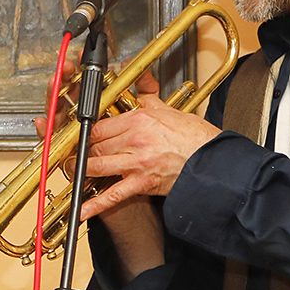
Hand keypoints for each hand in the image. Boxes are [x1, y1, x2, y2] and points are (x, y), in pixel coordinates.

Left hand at [77, 90, 219, 219]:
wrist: (215, 162)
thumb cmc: (197, 138)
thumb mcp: (170, 111)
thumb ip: (149, 97)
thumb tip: (142, 80)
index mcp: (140, 120)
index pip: (99, 126)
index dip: (86, 133)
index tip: (81, 137)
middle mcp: (135, 140)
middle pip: (94, 145)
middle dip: (82, 152)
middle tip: (75, 155)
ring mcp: (137, 163)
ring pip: (95, 165)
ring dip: (81, 171)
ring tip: (74, 172)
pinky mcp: (142, 184)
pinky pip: (112, 195)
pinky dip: (94, 205)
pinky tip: (80, 210)